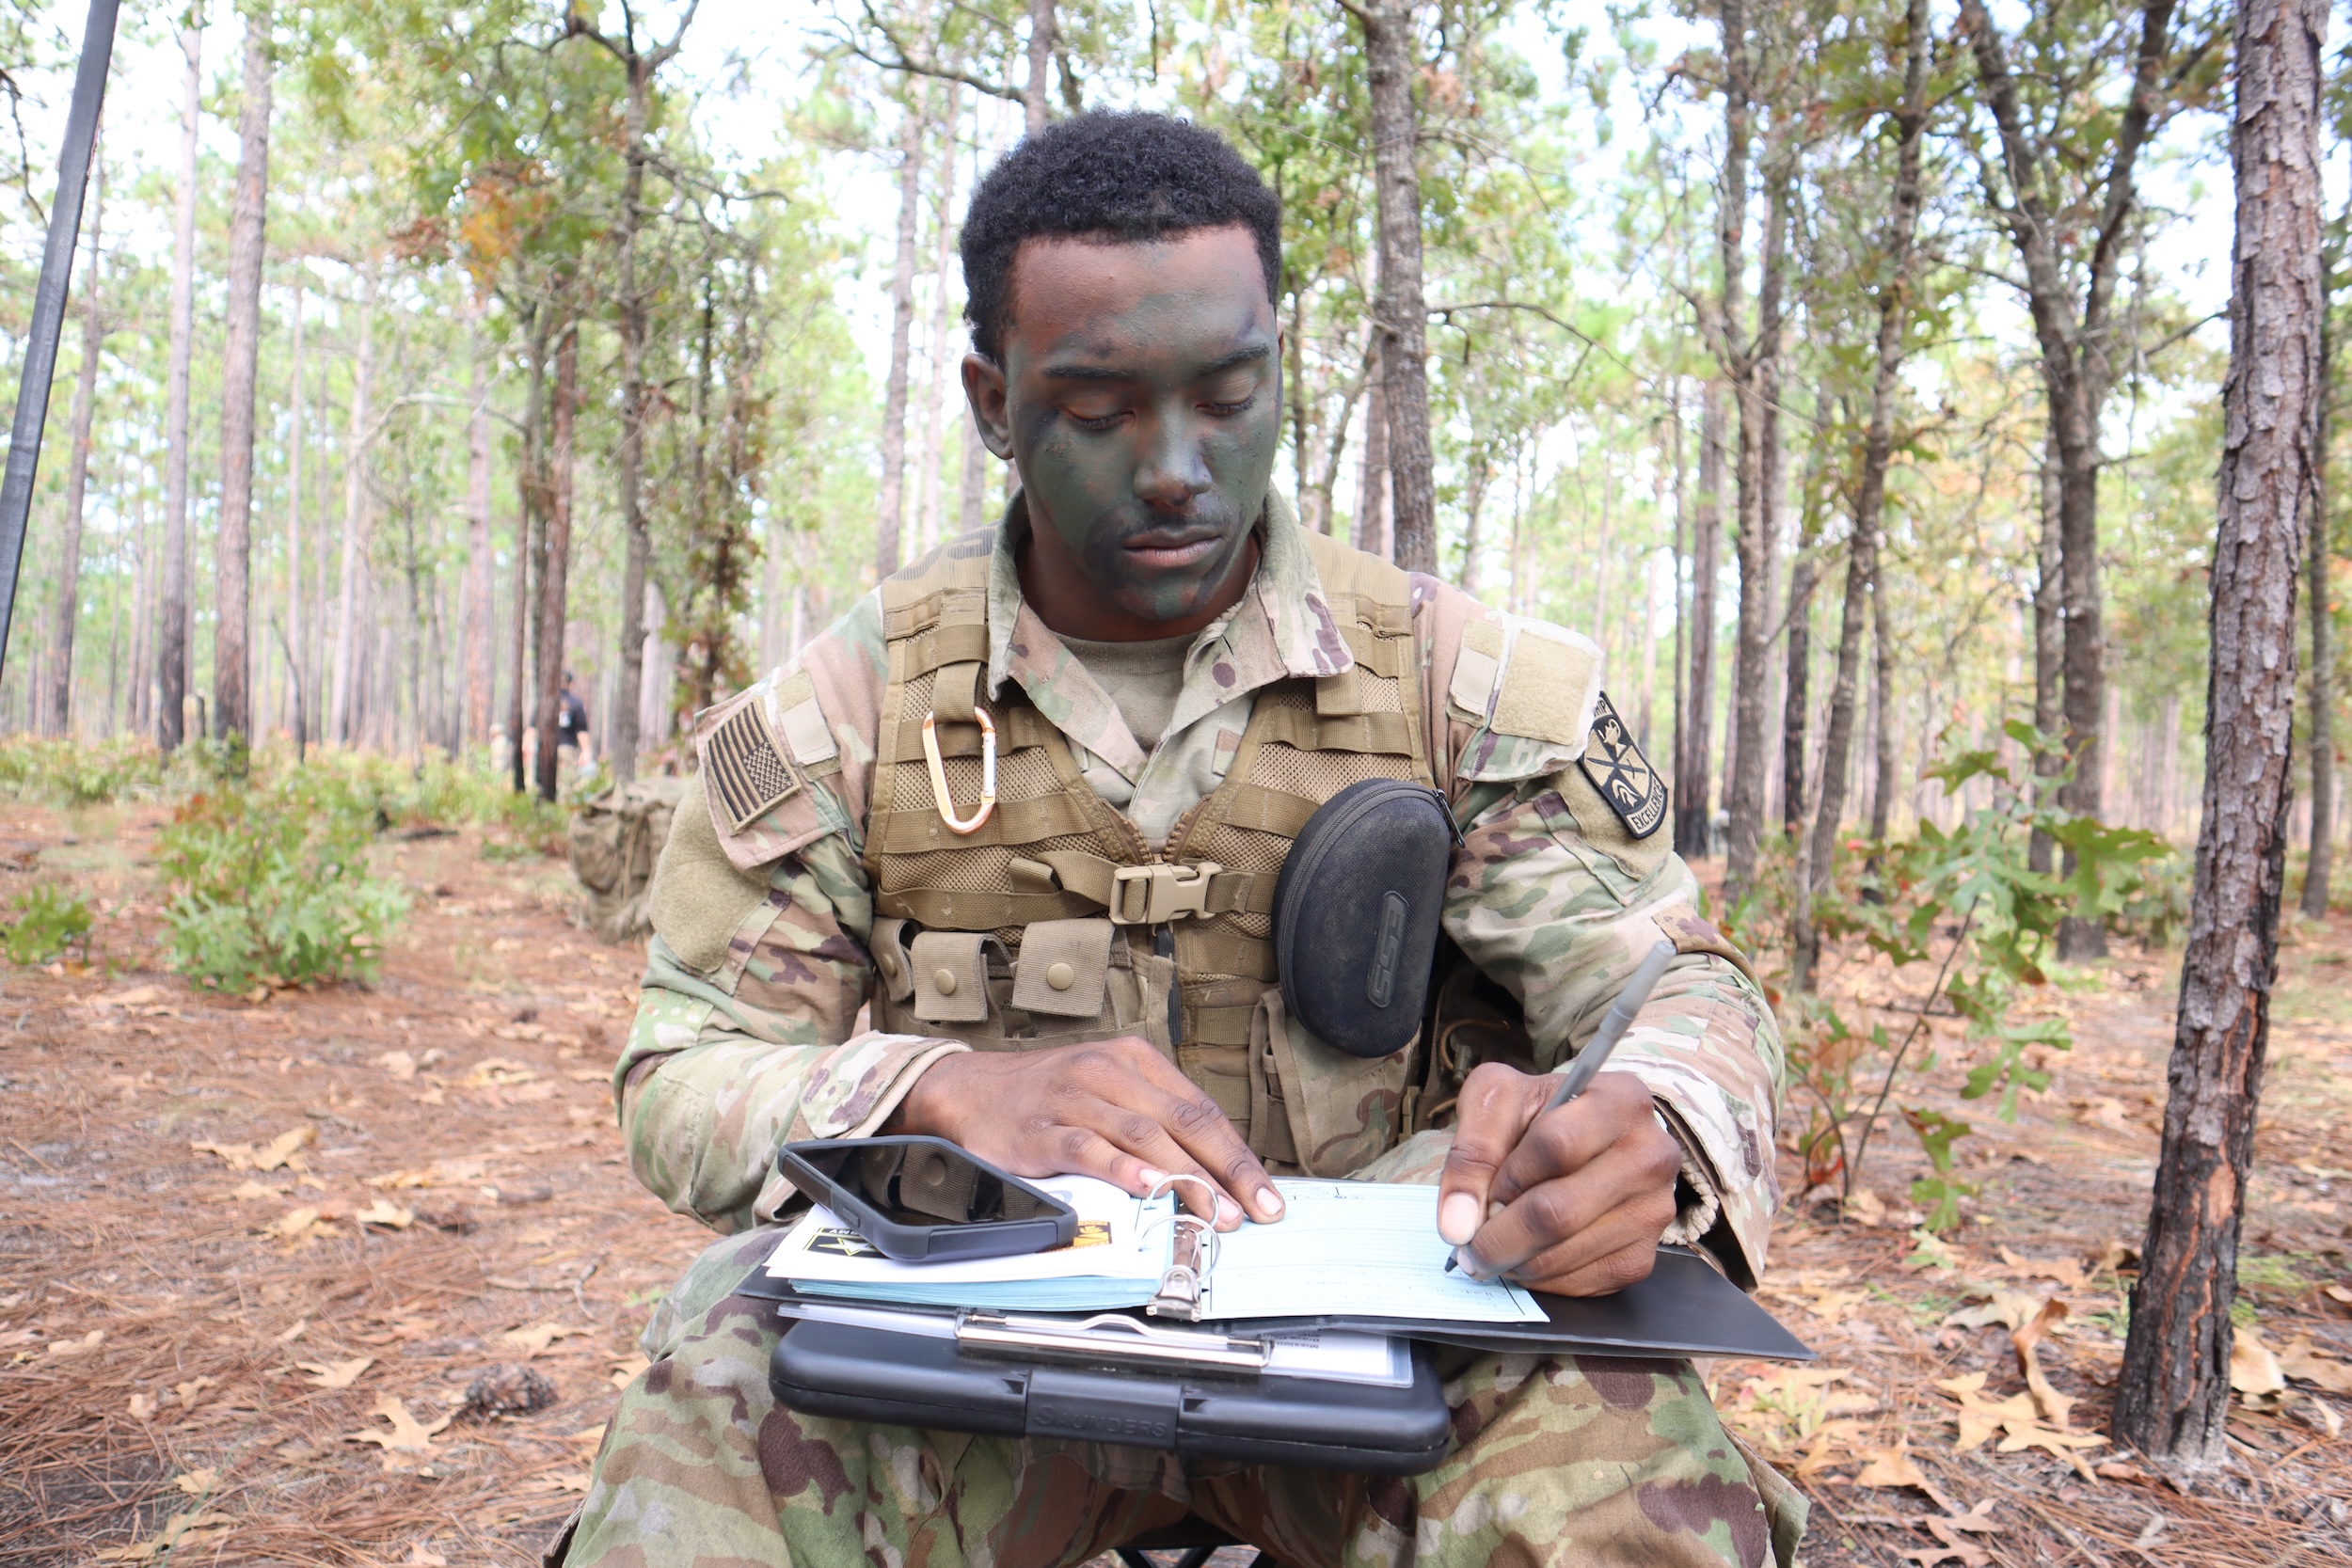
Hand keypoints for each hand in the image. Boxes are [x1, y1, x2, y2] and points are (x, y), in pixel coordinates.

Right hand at [891, 1036, 1282, 1231]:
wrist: (970, 1090)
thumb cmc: (1046, 1095)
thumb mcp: (1107, 1090)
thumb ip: (1153, 1120)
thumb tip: (1210, 1168)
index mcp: (1134, 1061)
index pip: (1202, 1111)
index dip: (1238, 1156)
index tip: (1264, 1194)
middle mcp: (1109, 1074)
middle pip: (1184, 1122)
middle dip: (1227, 1170)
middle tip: (1255, 1210)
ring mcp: (1076, 1099)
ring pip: (1144, 1135)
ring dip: (1186, 1176)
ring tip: (1214, 1211)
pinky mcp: (1043, 1129)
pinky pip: (1089, 1147)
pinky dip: (1121, 1168)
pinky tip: (1146, 1187)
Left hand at [1435, 1066, 1680, 1295]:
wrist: (1587, 1136)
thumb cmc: (1540, 1114)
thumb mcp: (1499, 1099)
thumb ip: (1472, 1148)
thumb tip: (1457, 1224)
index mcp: (1622, 1100)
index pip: (1556, 1144)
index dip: (1506, 1175)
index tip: (1481, 1191)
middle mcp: (1652, 1154)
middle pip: (1560, 1211)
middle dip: (1498, 1236)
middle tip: (1467, 1246)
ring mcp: (1654, 1209)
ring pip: (1566, 1252)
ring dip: (1515, 1261)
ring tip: (1492, 1248)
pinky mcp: (1646, 1254)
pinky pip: (1584, 1283)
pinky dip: (1541, 1279)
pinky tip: (1526, 1258)